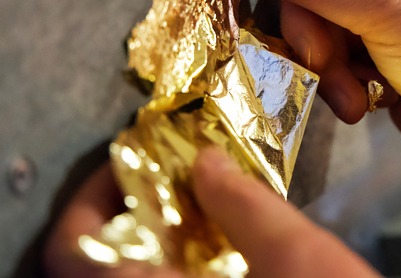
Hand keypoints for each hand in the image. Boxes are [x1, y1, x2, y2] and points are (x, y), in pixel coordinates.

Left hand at [45, 148, 379, 276]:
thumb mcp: (295, 255)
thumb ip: (245, 203)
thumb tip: (208, 163)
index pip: (74, 258)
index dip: (85, 206)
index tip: (127, 167)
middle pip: (99, 270)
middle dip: (127, 215)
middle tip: (162, 179)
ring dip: (152, 240)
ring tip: (190, 204)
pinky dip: (179, 264)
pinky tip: (215, 245)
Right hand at [226, 0, 400, 215]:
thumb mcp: (387, 4)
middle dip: (310, 20)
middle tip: (316, 54)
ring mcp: (386, 10)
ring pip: (316, 19)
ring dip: (322, 59)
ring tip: (349, 88)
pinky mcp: (378, 54)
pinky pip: (330, 55)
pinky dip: (337, 81)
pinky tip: (361, 102)